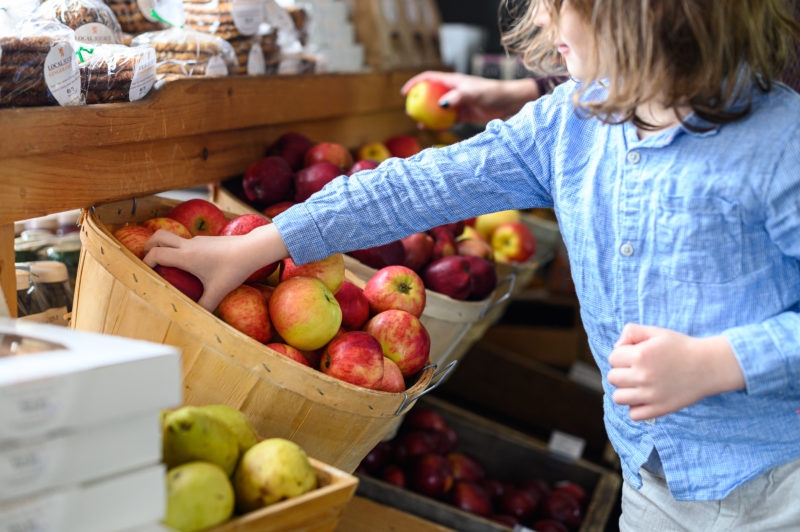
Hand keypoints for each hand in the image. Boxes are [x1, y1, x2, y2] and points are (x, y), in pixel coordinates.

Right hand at [142, 224, 287, 311]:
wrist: (252, 249)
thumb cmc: (234, 269)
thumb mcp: (218, 291)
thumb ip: (205, 306)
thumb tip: (197, 321)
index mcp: (186, 256)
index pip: (156, 254)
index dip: (145, 262)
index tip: (144, 273)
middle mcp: (188, 245)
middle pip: (158, 236)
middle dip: (147, 246)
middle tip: (146, 260)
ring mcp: (197, 240)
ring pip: (172, 237)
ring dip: (163, 246)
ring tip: (164, 263)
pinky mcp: (205, 240)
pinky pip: (185, 241)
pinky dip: (178, 249)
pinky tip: (188, 264)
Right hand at [401, 71, 539, 123]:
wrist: (508, 103)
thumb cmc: (492, 93)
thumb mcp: (473, 94)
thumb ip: (457, 97)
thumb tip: (440, 104)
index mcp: (453, 80)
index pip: (429, 78)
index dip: (415, 83)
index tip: (404, 93)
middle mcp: (453, 90)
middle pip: (431, 94)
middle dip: (418, 101)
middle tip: (409, 110)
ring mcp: (458, 103)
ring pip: (438, 108)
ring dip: (428, 115)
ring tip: (418, 123)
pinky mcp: (464, 114)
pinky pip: (448, 119)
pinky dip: (439, 124)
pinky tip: (432, 130)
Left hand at [607, 323, 744, 420]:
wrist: (709, 366)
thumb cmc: (680, 347)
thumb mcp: (656, 332)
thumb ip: (631, 332)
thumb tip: (616, 347)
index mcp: (640, 355)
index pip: (612, 358)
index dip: (622, 355)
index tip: (635, 356)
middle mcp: (643, 376)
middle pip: (613, 378)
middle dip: (621, 372)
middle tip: (637, 370)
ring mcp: (650, 395)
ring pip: (618, 398)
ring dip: (625, 391)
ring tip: (638, 385)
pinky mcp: (659, 409)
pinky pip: (633, 414)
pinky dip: (636, 408)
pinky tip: (645, 398)